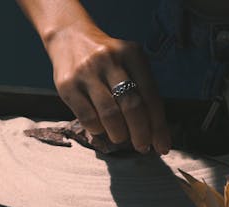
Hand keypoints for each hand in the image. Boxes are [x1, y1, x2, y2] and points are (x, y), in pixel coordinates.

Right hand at [45, 22, 170, 153]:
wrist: (69, 38)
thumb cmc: (107, 60)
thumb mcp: (128, 63)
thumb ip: (141, 90)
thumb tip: (154, 132)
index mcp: (132, 54)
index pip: (151, 96)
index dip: (158, 126)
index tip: (162, 146)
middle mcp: (109, 60)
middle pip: (132, 106)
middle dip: (141, 133)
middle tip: (142, 147)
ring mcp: (86, 72)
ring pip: (110, 115)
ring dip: (119, 134)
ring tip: (121, 137)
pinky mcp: (67, 85)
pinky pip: (87, 117)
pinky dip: (98, 129)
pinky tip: (101, 129)